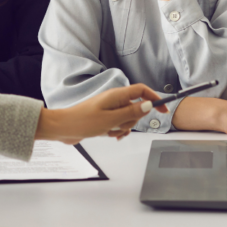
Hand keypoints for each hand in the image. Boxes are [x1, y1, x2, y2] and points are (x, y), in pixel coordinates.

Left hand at [35, 84, 167, 143]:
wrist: (63, 128)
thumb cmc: (83, 121)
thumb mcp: (111, 119)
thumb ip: (131, 112)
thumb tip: (149, 105)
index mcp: (116, 95)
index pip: (142, 91)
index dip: (154, 98)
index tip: (163, 110)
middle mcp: (114, 100)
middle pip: (136, 107)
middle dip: (132, 120)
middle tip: (119, 126)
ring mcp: (109, 109)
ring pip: (127, 118)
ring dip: (122, 128)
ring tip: (109, 131)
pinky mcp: (104, 117)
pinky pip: (118, 124)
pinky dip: (117, 131)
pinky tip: (109, 135)